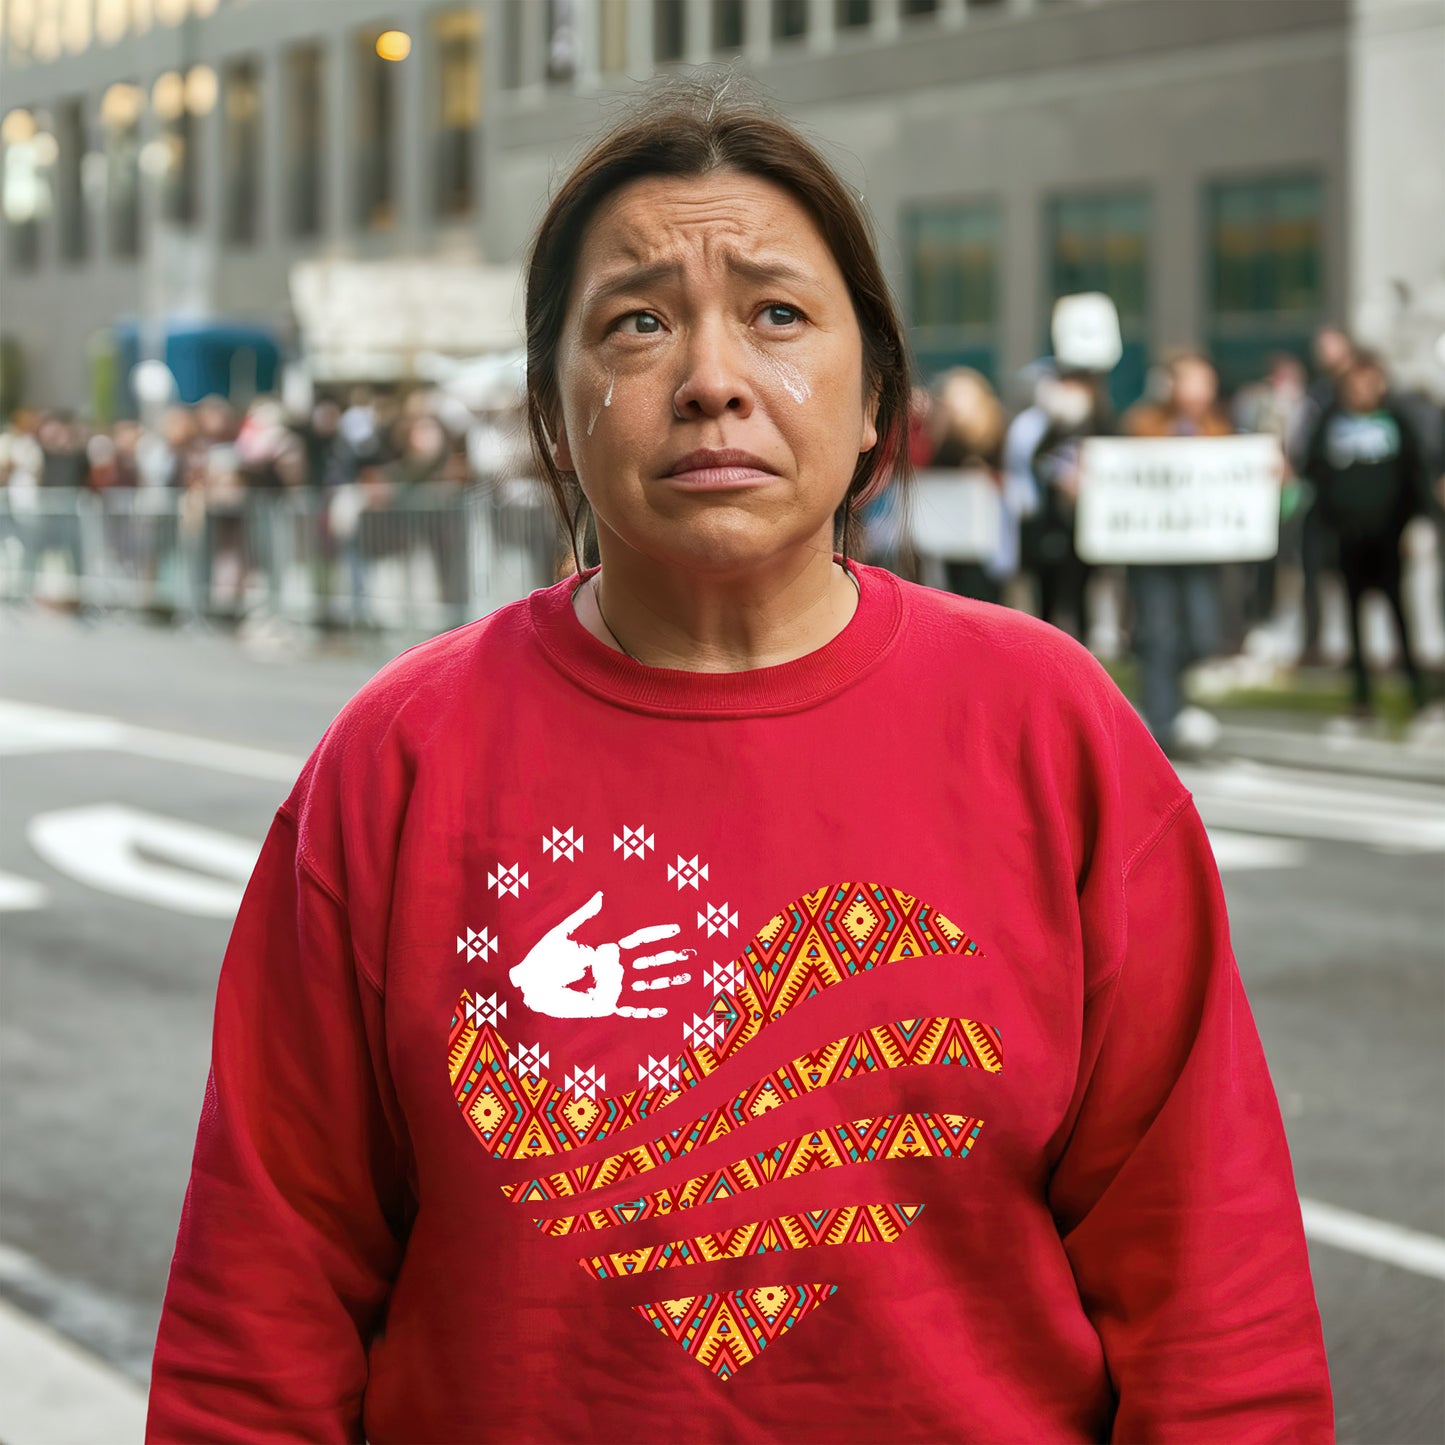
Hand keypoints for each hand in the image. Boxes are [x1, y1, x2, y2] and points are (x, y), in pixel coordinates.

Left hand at [509, 890, 693, 1019]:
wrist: (531, 982)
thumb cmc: (544, 955)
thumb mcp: (564, 931)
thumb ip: (584, 914)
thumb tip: (601, 895)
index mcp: (607, 950)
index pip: (639, 941)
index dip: (658, 935)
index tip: (677, 930)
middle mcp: (614, 969)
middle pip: (649, 963)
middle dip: (670, 959)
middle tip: (690, 954)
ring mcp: (612, 988)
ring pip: (646, 985)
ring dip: (666, 982)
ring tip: (685, 978)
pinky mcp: (604, 1005)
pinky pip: (629, 1009)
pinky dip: (646, 1010)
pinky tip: (663, 1010)